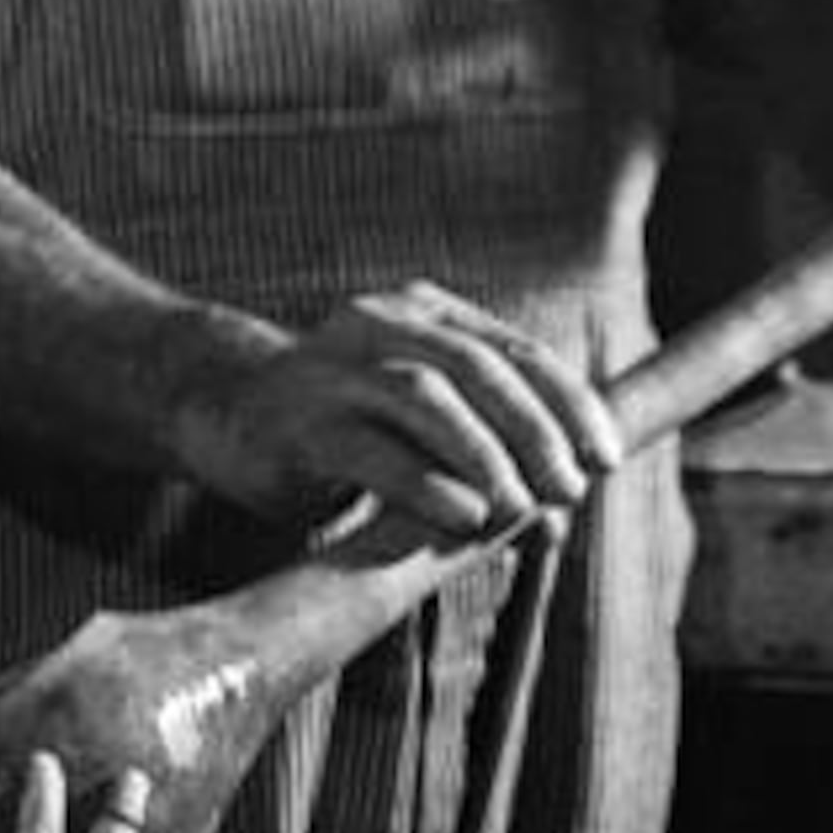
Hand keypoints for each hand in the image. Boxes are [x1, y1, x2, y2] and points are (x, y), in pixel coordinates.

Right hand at [172, 280, 624, 544]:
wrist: (225, 411)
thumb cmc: (342, 425)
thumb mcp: (419, 426)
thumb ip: (485, 452)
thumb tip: (562, 518)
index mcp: (425, 314)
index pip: (516, 352)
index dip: (569, 405)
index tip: (608, 459)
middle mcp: (381, 324)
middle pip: (478, 368)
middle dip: (536, 431)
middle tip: (570, 490)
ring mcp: (335, 370)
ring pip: (426, 395)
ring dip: (486, 455)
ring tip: (521, 509)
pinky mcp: (300, 423)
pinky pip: (370, 449)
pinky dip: (425, 483)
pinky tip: (466, 518)